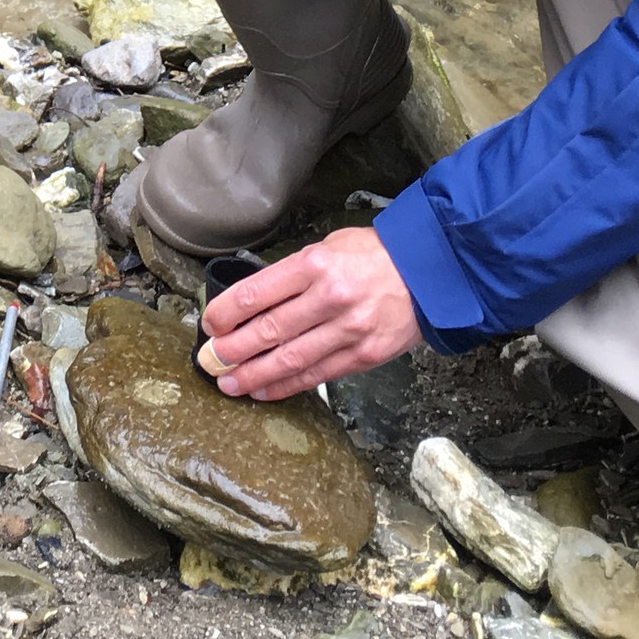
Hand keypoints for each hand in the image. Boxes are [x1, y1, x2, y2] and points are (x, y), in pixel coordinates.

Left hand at [197, 226, 418, 399]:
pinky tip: (263, 390)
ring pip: (289, 359)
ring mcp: (349, 329)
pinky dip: (286, 386)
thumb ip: (292, 275)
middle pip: (268, 330)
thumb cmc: (371, 256)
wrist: (429, 272)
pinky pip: (316, 375)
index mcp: (315, 263)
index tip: (210, 325)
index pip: (257, 292)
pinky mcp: (363, 355)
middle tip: (210, 361)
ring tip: (228, 383)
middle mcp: (330, 297)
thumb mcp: (327, 248)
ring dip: (253, 375)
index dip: (227, 313)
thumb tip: (250, 303)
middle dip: (232, 349)